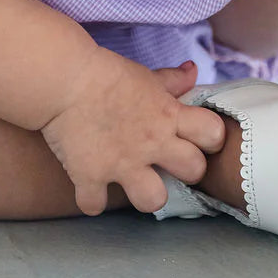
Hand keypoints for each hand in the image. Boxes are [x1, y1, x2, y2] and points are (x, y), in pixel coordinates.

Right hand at [38, 48, 227, 215]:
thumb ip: (172, 81)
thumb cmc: (107, 73)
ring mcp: (122, 163)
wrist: (65, 78)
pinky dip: (91, 199)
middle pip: (194, 171)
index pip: (212, 133)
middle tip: (168, 163)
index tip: (197, 139)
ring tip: (133, 183)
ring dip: (144, 195)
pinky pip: (95, 206)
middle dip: (186, 170)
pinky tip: (90, 187)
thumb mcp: (145, 75)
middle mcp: (152, 142)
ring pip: (153, 200)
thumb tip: (192, 72)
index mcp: (168, 115)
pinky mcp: (91, 176)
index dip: (210, 138)